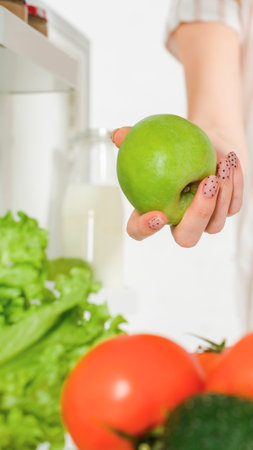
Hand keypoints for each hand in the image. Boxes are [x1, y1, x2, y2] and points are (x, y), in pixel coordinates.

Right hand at [112, 127, 243, 246]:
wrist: (208, 138)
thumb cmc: (176, 143)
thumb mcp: (154, 137)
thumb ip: (133, 138)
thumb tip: (117, 135)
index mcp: (155, 211)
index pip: (140, 231)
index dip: (145, 229)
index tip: (156, 214)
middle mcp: (181, 222)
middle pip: (187, 238)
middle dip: (198, 215)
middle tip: (206, 185)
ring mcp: (206, 219)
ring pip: (215, 225)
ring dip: (221, 196)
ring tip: (221, 166)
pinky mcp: (227, 209)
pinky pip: (233, 206)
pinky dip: (235, 184)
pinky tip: (230, 161)